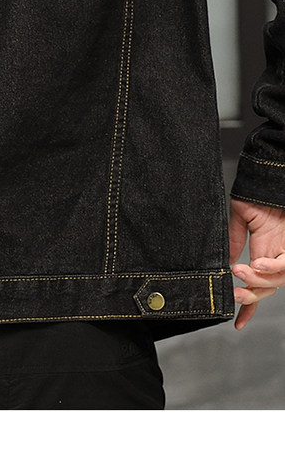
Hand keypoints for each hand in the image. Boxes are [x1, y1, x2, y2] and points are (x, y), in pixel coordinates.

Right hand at [228, 197, 284, 328]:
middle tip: (234, 294)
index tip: (238, 323)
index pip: (258, 286)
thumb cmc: (257, 194)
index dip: (249, 306)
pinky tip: (257, 263)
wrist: (268, 179)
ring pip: (277, 281)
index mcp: (262, 252)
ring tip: (240, 271)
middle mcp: (276, 256)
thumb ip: (233, 241)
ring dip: (257, 280)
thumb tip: (224, 263)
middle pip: (268, 288)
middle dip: (250, 296)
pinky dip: (271, 268)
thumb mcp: (240, 219)